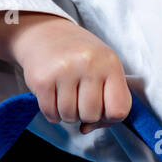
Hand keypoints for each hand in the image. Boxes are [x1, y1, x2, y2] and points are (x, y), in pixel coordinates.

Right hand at [7, 14, 131, 133]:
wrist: (45, 32)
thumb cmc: (80, 56)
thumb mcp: (104, 69)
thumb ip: (106, 102)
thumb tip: (86, 129)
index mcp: (110, 64)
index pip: (119, 110)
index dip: (109, 117)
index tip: (101, 107)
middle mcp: (88, 65)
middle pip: (92, 115)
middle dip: (85, 114)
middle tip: (80, 98)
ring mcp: (64, 71)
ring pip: (70, 117)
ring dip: (67, 113)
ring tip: (66, 95)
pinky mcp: (42, 79)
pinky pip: (50, 114)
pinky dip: (52, 112)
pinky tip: (54, 97)